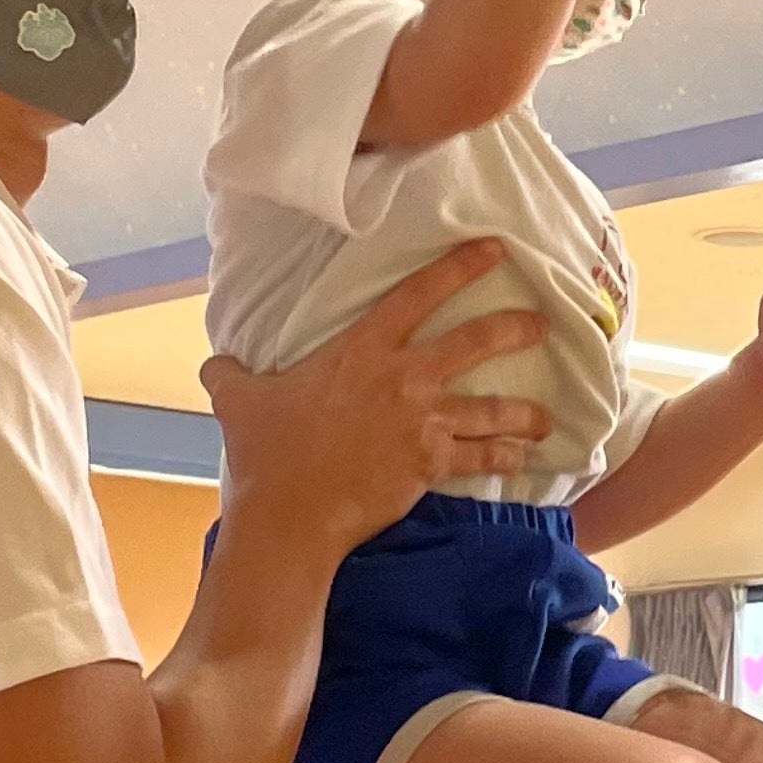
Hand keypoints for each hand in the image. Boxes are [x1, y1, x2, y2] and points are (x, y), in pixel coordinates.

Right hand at [201, 242, 550, 559]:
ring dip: (524, 410)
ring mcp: (421, 421)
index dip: (459, 268)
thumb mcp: (238, 399)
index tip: (493, 250)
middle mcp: (402, 378)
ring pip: (490, 406)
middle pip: (473, 343)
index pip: (417, 295)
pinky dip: (505, 456)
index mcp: (361, 350)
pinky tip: (524, 456)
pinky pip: (481, 457)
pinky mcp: (430, 464)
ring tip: (548, 414)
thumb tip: (214, 365)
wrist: (290, 512)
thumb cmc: (266, 453)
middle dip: (513, 329)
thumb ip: (233, 375)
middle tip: (541, 323)